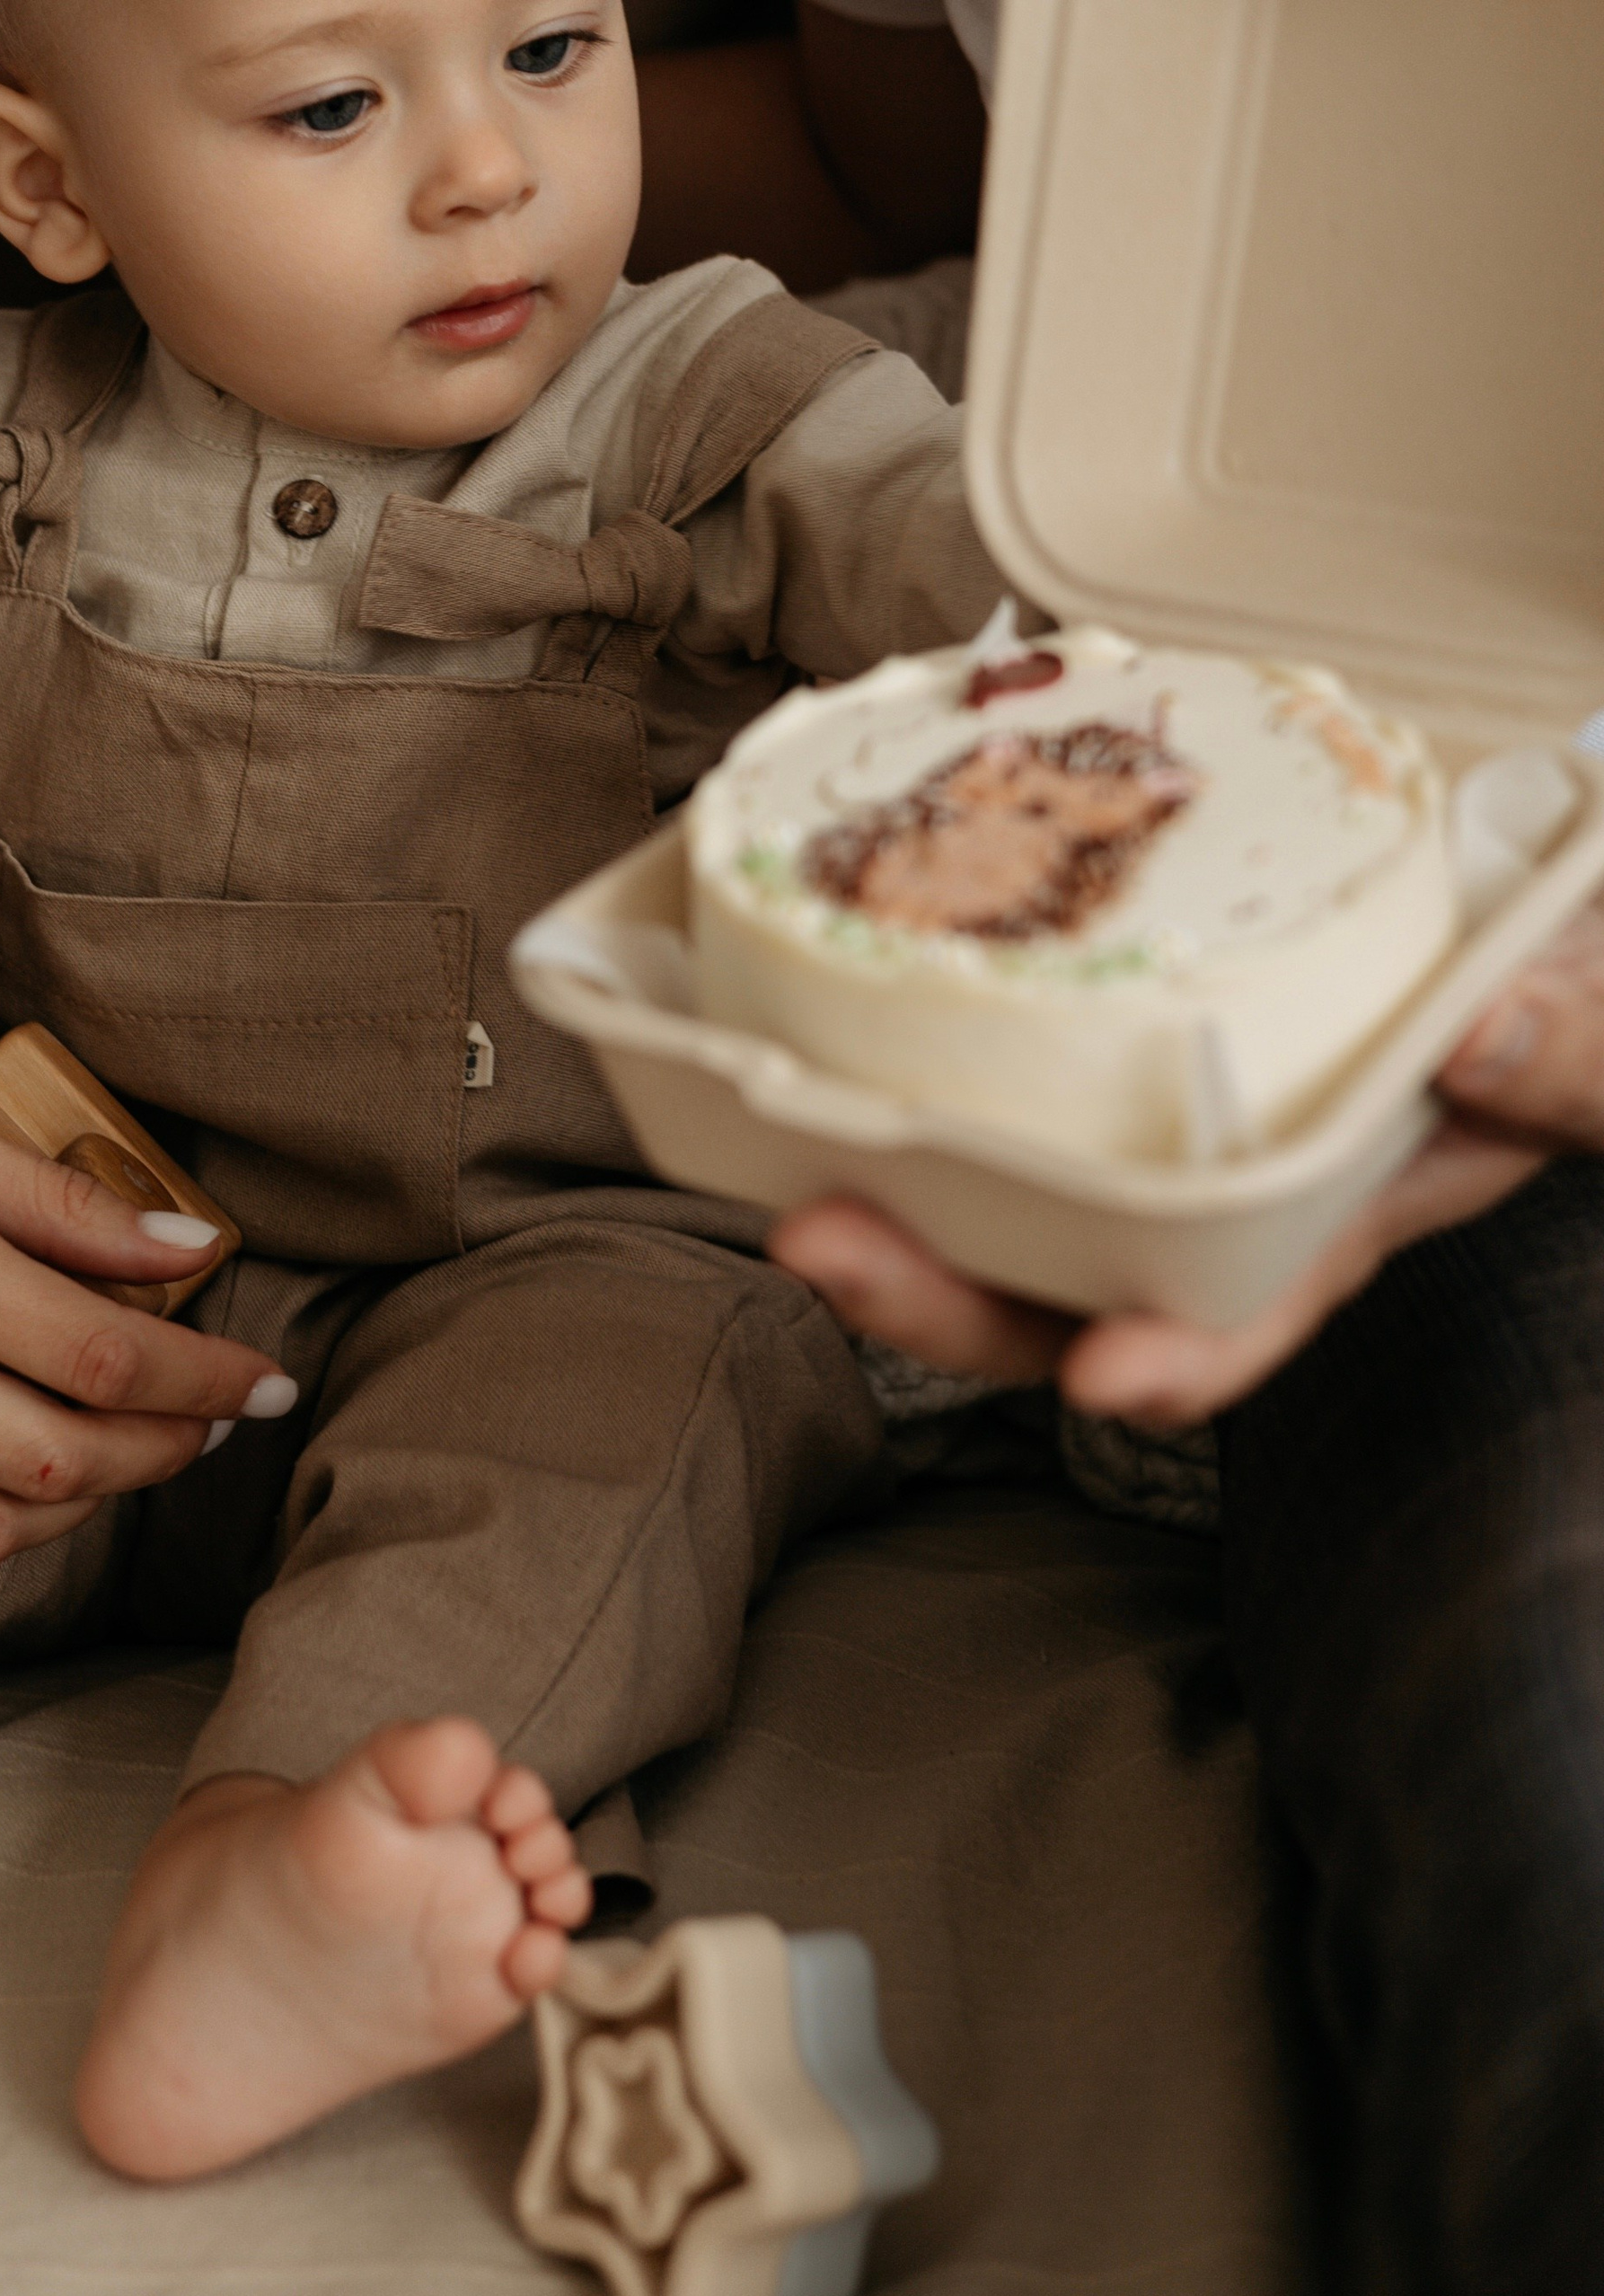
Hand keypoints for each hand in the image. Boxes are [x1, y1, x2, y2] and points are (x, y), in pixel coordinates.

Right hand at [0, 880, 292, 1571]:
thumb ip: (55, 1200)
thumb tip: (184, 1246)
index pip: (99, 1353)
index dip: (202, 1381)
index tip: (265, 1384)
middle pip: (56, 1457)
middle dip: (164, 1451)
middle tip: (215, 1424)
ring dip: (78, 1507)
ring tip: (128, 1454)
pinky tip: (13, 1479)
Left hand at [775, 903, 1603, 1426]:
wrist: (1524, 920)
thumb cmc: (1557, 997)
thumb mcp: (1600, 1039)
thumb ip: (1577, 1056)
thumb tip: (1485, 1033)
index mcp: (1346, 1202)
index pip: (1253, 1309)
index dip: (1184, 1353)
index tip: (1113, 1376)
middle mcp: (1226, 1182)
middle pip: (1070, 1284)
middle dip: (944, 1291)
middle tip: (821, 1242)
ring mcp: (1156, 1118)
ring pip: (1004, 1195)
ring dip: (889, 1191)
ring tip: (775, 1159)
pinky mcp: (1104, 1036)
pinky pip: (993, 1073)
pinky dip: (906, 1067)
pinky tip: (809, 1029)